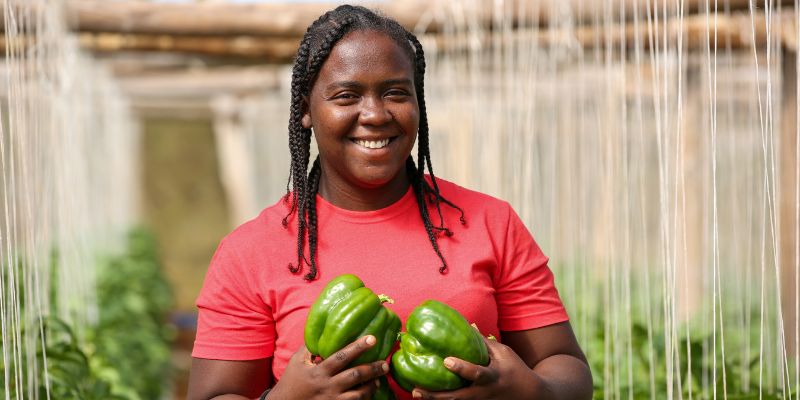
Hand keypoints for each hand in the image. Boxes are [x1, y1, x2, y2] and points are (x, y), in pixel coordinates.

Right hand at [269, 335, 389, 399]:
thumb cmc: (291, 381)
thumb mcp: (297, 361)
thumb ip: (311, 346)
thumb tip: (324, 329)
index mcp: (319, 371)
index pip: (342, 356)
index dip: (358, 347)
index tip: (372, 339)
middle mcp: (328, 386)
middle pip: (355, 376)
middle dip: (373, 369)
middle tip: (385, 363)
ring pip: (358, 394)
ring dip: (371, 386)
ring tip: (379, 379)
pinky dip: (363, 399)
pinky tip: (369, 393)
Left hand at [411, 336, 544, 399]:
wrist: (530, 396)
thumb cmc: (514, 369)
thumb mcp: (503, 353)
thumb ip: (483, 342)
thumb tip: (467, 324)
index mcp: (492, 377)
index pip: (475, 373)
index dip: (461, 368)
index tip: (446, 360)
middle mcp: (483, 393)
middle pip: (458, 397)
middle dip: (437, 395)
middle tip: (417, 389)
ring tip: (416, 393)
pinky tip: (426, 396)